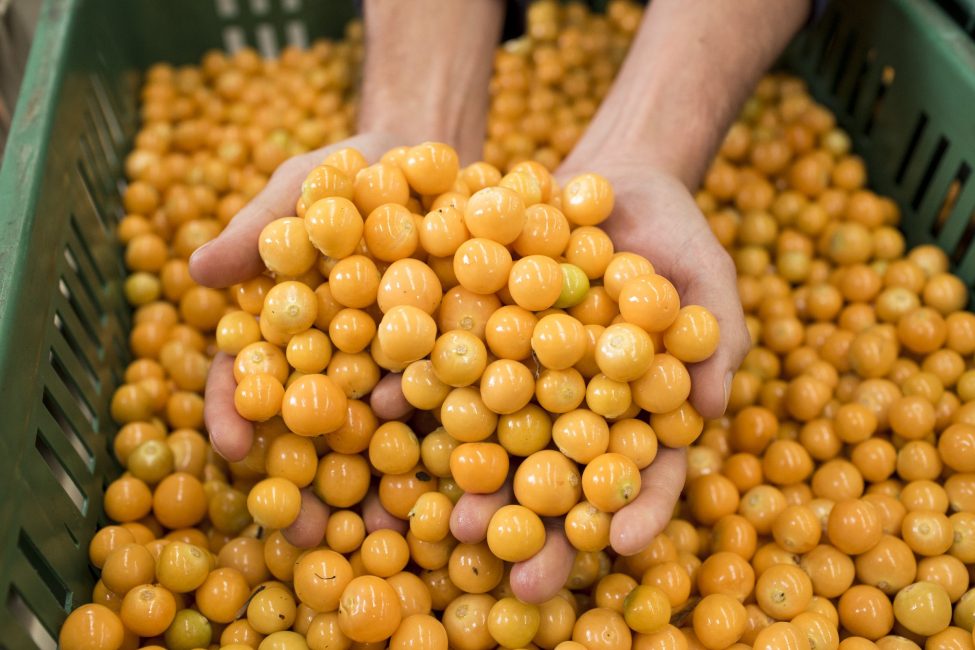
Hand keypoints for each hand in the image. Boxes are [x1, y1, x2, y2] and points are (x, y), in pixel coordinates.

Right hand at [191, 133, 411, 546]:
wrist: (445, 163)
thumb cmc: (359, 168)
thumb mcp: (309, 184)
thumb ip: (261, 226)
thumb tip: (197, 268)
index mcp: (287, 324)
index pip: (246, 375)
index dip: (233, 412)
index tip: (233, 450)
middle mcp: (335, 360)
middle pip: (308, 430)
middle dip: (302, 485)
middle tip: (303, 536)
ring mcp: (394, 371)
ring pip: (376, 440)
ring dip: (373, 494)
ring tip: (380, 538)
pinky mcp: (455, 371)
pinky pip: (447, 419)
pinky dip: (445, 459)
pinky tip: (452, 500)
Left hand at [444, 158, 748, 603]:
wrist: (607, 177)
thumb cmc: (672, 234)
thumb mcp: (706, 275)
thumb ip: (716, 337)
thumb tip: (715, 407)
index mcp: (632, 410)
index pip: (642, 472)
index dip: (635, 509)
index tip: (619, 544)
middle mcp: (571, 408)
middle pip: (559, 478)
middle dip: (538, 527)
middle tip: (517, 572)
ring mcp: (520, 377)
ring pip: (494, 439)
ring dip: (471, 481)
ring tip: (450, 520)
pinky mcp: (474, 337)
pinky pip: (443, 368)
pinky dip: (415, 388)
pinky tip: (387, 408)